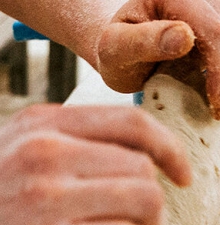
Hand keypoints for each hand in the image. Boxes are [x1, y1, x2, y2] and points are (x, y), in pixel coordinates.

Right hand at [0, 104, 190, 224]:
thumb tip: (120, 165)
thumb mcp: (8, 151)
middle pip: (142, 167)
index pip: (131, 121)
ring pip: (144, 200)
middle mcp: (46, 151)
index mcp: (40, 124)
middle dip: (154, 202)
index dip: (169, 148)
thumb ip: (60, 147)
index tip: (180, 174)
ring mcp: (46, 196)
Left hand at [98, 0, 219, 117]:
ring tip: (212, 108)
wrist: (121, 51)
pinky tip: (211, 99)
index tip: (217, 104)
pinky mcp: (214, 32)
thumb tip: (185, 38)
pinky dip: (218, 80)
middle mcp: (199, 1)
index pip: (213, 30)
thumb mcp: (115, 47)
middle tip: (217, 112)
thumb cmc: (115, 50)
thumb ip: (142, 41)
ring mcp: (211, 14)